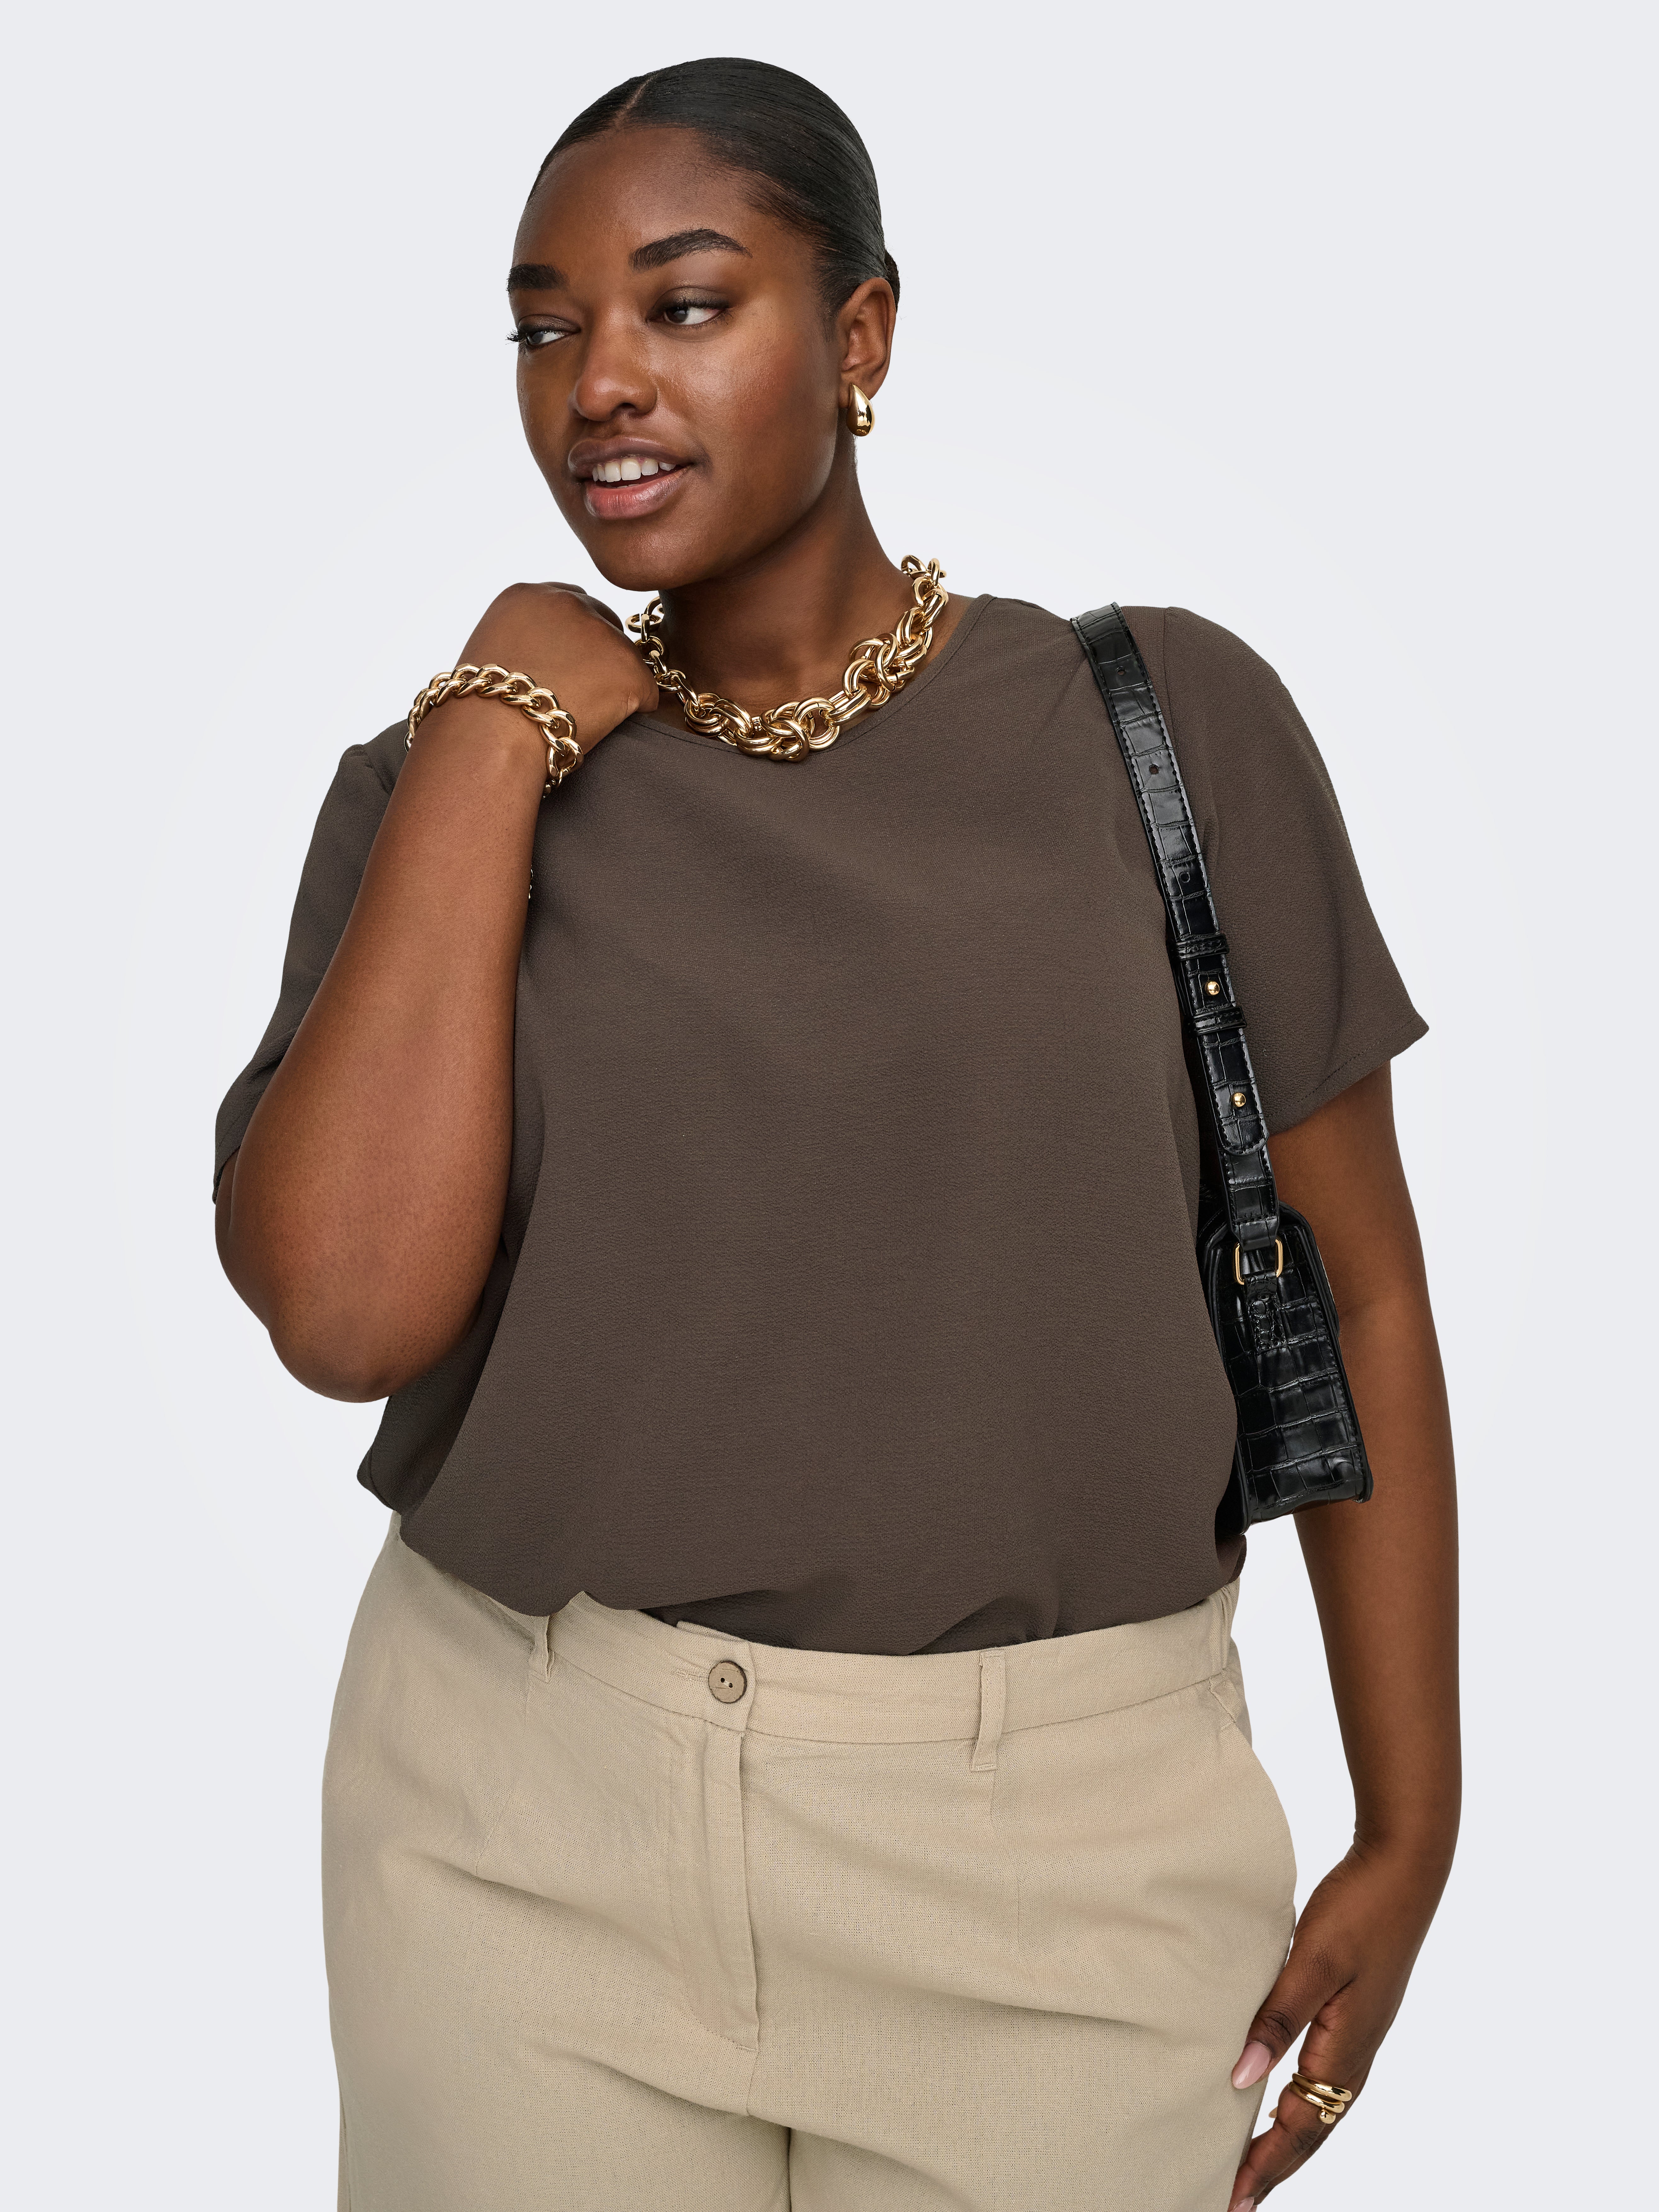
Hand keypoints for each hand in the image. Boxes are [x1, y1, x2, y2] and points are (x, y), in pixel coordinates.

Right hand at [458, 581, 658, 755]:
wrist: (490, 737)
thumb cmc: (479, 713)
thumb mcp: (492, 655)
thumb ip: (525, 640)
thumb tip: (550, 657)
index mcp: (527, 595)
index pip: (569, 604)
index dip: (571, 641)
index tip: (563, 668)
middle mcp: (567, 601)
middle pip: (604, 623)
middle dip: (597, 657)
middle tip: (574, 695)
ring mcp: (600, 632)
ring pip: (625, 659)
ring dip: (611, 687)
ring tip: (579, 714)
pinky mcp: (627, 667)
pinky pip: (648, 693)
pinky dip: (631, 713)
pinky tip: (601, 726)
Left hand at [1227, 1839, 1451, 2206]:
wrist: (1402, 1870)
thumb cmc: (1358, 1911)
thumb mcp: (1312, 1961)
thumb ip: (1277, 2018)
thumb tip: (1240, 2078)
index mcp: (1346, 2050)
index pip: (1300, 2129)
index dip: (1264, 2167)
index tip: (1231, 2201)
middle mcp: (1355, 2055)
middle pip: (1311, 2130)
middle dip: (1272, 2168)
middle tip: (1232, 2199)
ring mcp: (1357, 2037)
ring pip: (1319, 2107)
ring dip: (1284, 2139)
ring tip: (1249, 2162)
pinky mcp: (1354, 2016)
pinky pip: (1323, 2078)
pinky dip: (1297, 2102)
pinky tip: (1276, 2098)